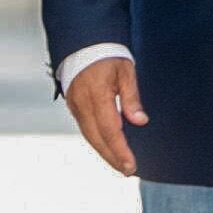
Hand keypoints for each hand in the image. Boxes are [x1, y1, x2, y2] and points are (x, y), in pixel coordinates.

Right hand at [65, 55, 146, 176]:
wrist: (83, 42)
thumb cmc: (107, 54)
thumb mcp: (126, 71)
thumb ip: (131, 98)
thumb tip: (139, 121)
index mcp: (97, 95)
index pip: (110, 130)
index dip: (120, 151)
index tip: (131, 165)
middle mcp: (82, 104)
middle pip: (97, 139)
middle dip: (112, 157)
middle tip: (127, 170)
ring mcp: (75, 105)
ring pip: (89, 136)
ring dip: (104, 152)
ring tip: (119, 164)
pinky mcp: (73, 105)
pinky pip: (84, 128)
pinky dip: (96, 141)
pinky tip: (106, 147)